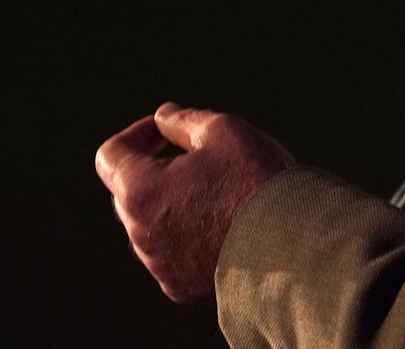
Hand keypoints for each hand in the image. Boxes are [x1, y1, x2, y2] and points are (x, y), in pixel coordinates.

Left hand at [95, 102, 295, 302]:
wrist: (293, 246)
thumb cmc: (256, 182)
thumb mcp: (224, 131)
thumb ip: (184, 121)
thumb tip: (163, 117)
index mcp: (140, 191)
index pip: (111, 155)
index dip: (137, 134)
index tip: (165, 131)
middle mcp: (140, 234)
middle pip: (131, 192)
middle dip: (157, 171)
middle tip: (202, 160)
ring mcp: (160, 266)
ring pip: (154, 225)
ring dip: (176, 206)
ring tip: (225, 196)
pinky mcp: (181, 288)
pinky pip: (175, 255)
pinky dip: (191, 238)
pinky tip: (228, 228)